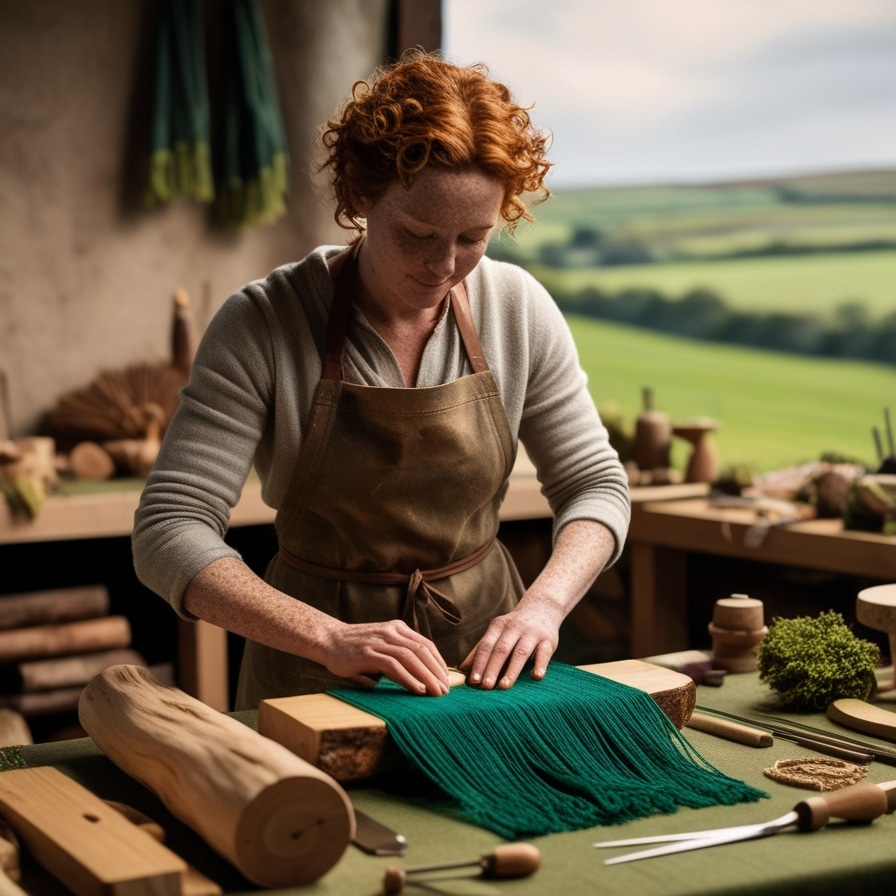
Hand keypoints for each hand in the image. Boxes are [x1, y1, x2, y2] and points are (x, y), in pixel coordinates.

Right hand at [323, 619, 450, 695]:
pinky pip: (394, 665)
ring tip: (437, 693)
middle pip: (422, 651)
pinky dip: (409, 678)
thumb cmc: (356, 649)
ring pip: (411, 657)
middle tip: (447, 690)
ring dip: (427, 676)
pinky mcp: (368, 652)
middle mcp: (391, 631)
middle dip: (437, 672)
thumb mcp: (382, 647)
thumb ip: (398, 657)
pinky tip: (418, 689)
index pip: (425, 644)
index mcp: (397, 628)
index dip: (438, 662)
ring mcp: (379, 640)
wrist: (328, 640)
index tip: (446, 679)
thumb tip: (421, 680)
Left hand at [458, 599, 562, 689]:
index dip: (479, 663)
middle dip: (492, 668)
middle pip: (501, 649)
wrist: (542, 607)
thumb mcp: (497, 633)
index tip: (473, 681)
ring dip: (512, 670)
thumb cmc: (514, 627)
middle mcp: (514, 628)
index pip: (486, 645)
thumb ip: (481, 650)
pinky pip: (544, 653)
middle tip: (485, 687)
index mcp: (498, 626)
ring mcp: (532, 633)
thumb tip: (461, 669)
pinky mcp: (548, 640)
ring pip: (520, 652)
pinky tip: (536, 677)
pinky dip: (540, 664)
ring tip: (504, 686)